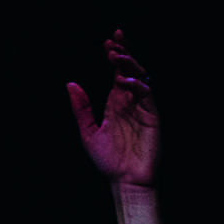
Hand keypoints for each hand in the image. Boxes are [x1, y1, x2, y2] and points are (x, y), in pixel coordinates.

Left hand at [68, 30, 158, 188]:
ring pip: (141, 77)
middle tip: (113, 41)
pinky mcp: (152, 117)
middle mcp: (130, 101)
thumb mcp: (88, 133)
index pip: (117, 72)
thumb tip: (70, 84)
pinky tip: (124, 83)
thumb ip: (81, 109)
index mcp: (116, 102)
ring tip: (116, 57)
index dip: (116, 55)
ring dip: (129, 65)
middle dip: (124, 52)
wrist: (125, 181)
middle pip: (131, 69)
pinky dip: (138, 86)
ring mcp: (142, 108)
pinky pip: (148, 95)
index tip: (107, 42)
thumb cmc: (109, 161)